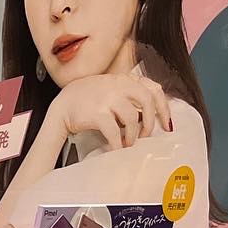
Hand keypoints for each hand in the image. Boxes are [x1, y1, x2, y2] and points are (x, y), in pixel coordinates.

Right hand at [45, 72, 171, 150]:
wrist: (61, 106)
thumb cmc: (86, 100)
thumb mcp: (110, 88)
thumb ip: (128, 94)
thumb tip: (150, 112)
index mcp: (123, 79)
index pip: (153, 88)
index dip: (164, 107)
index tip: (166, 123)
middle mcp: (117, 85)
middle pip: (147, 101)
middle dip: (150, 122)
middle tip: (146, 136)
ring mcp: (107, 98)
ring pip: (132, 118)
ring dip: (133, 135)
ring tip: (128, 143)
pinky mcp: (97, 113)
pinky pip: (114, 132)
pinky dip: (118, 143)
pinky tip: (117, 148)